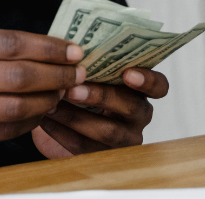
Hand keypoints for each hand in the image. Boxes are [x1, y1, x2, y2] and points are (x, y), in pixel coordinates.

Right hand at [0, 25, 84, 156]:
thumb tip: (53, 49)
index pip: (9, 43)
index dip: (48, 48)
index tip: (73, 51)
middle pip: (15, 75)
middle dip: (55, 75)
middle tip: (76, 74)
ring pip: (12, 107)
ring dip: (46, 101)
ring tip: (61, 94)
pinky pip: (2, 132)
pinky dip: (29, 123)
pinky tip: (40, 113)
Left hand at [31, 67, 169, 158]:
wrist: (58, 124)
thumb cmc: (77, 89)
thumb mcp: (86, 74)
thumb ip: (88, 62)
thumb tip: (69, 46)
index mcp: (140, 90)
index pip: (159, 86)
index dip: (148, 80)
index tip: (128, 73)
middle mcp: (139, 115)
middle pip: (131, 107)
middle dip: (101, 96)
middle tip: (73, 89)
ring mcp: (125, 139)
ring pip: (108, 131)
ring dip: (77, 117)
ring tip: (52, 104)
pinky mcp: (103, 157)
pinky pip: (85, 147)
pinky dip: (62, 133)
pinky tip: (44, 120)